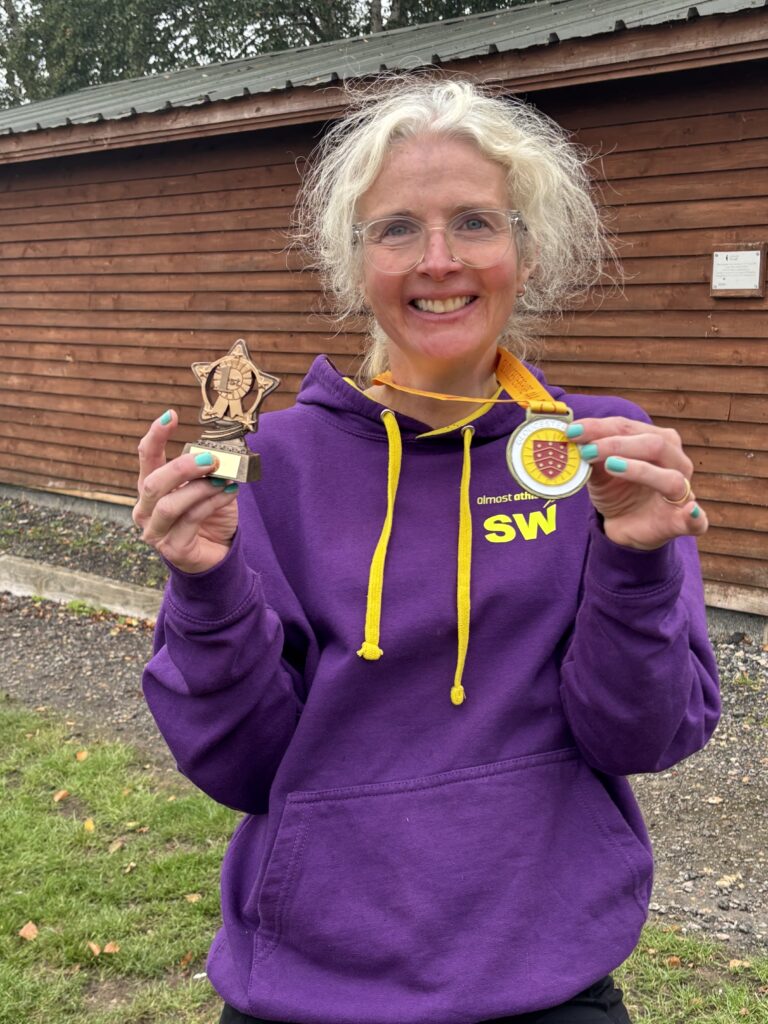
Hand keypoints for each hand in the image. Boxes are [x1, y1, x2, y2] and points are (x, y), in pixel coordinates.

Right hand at [133, 410, 239, 573]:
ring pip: (171, 505)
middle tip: (210, 459)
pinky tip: (229, 493)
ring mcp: (156, 532)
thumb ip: (206, 471)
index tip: (171, 416)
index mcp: (150, 489)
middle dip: (182, 468)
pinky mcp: (173, 549)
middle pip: (154, 483)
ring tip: (223, 480)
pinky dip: (212, 503)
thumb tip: (216, 453)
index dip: (155, 436)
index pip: (146, 457)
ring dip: (200, 488)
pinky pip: (192, 520)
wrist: (218, 554)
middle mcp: (145, 510)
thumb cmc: (209, 517)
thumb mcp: (208, 487)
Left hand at [568, 417, 707, 549]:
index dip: (600, 427)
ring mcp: (683, 492)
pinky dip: (695, 516)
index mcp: (658, 442)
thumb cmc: (617, 490)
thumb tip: (572, 436)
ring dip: (640, 470)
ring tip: (611, 466)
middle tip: (586, 450)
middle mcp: (676, 462)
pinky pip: (696, 520)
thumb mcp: (600, 470)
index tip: (573, 431)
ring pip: (671, 478)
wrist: (625, 525)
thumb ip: (591, 454)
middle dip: (617, 444)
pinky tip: (690, 511)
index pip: (629, 427)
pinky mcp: (682, 522)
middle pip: (654, 445)